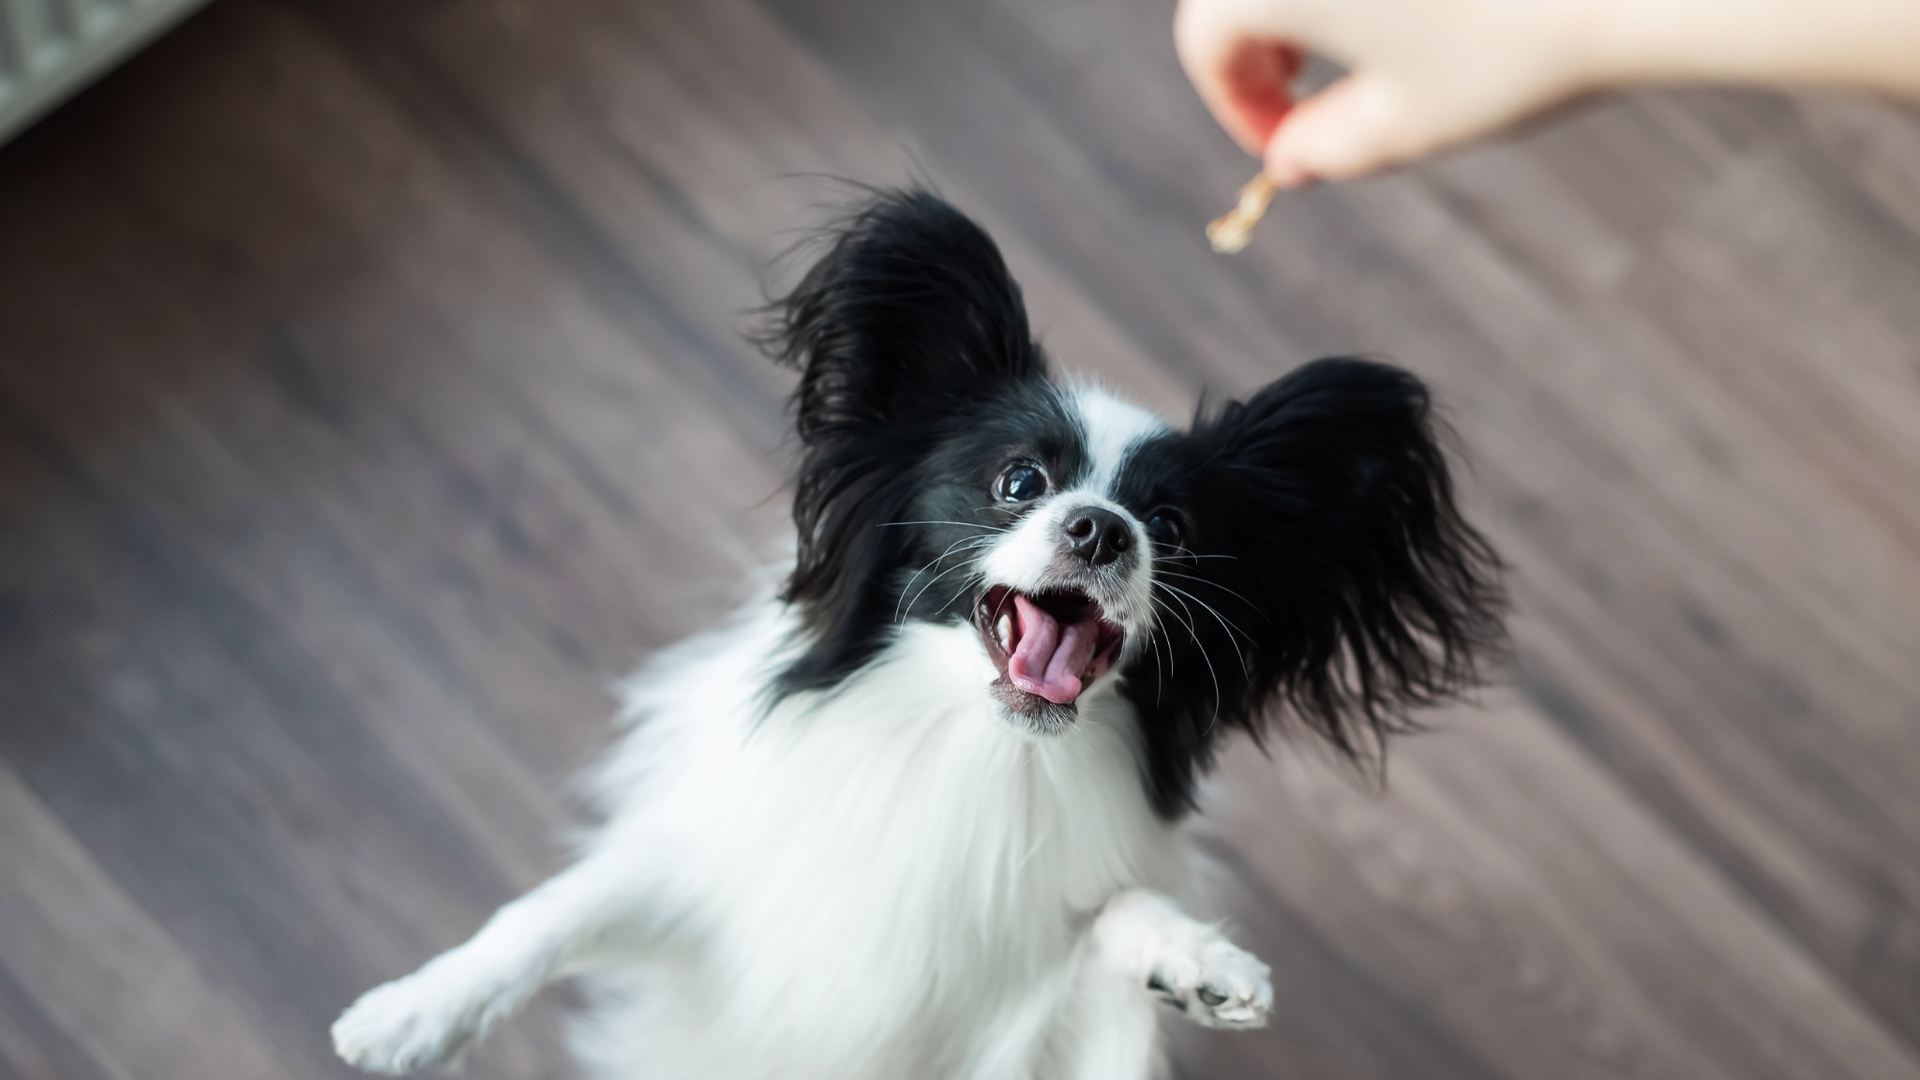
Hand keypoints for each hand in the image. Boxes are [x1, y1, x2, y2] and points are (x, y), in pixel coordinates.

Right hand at [1175, 0, 1608, 184]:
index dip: (1235, 103)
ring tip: (1370, 39)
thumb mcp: (1406, 124)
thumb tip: (1289, 158)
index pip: (1209, 42)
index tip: (1284, 144)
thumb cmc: (1515, 52)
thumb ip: (1326, 147)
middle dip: (1263, 41)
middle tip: (1307, 89)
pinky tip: (1427, 7)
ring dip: (1313, 5)